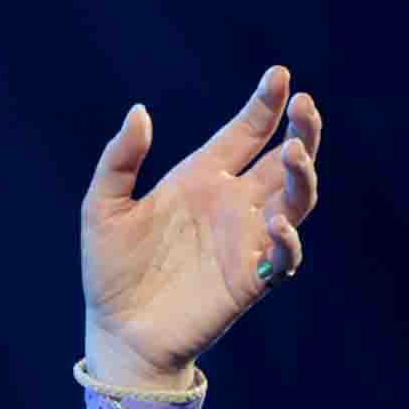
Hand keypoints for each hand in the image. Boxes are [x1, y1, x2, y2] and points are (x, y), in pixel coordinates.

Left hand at [81, 65, 321, 381]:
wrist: (116, 334)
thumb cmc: (109, 272)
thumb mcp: (102, 209)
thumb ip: (119, 161)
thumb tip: (140, 111)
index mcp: (200, 179)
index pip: (245, 133)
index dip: (265, 105)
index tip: (280, 75)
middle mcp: (231, 205)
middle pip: (283, 160)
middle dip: (302, 130)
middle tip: (305, 105)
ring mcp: (245, 241)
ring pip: (295, 199)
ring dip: (303, 175)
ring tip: (296, 152)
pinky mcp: (251, 280)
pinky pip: (285, 255)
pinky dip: (288, 239)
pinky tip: (277, 222)